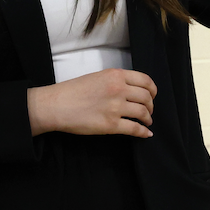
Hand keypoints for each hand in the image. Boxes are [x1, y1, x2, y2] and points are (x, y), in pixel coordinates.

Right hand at [26, 69, 156, 137]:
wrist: (57, 105)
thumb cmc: (73, 91)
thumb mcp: (98, 77)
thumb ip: (116, 81)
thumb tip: (132, 90)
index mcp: (116, 76)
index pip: (145, 81)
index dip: (152, 90)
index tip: (152, 95)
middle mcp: (119, 90)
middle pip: (146, 97)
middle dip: (151, 105)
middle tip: (149, 110)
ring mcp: (116, 108)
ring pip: (143, 113)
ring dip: (148, 118)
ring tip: (147, 121)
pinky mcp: (111, 125)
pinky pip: (134, 129)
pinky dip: (143, 132)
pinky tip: (146, 134)